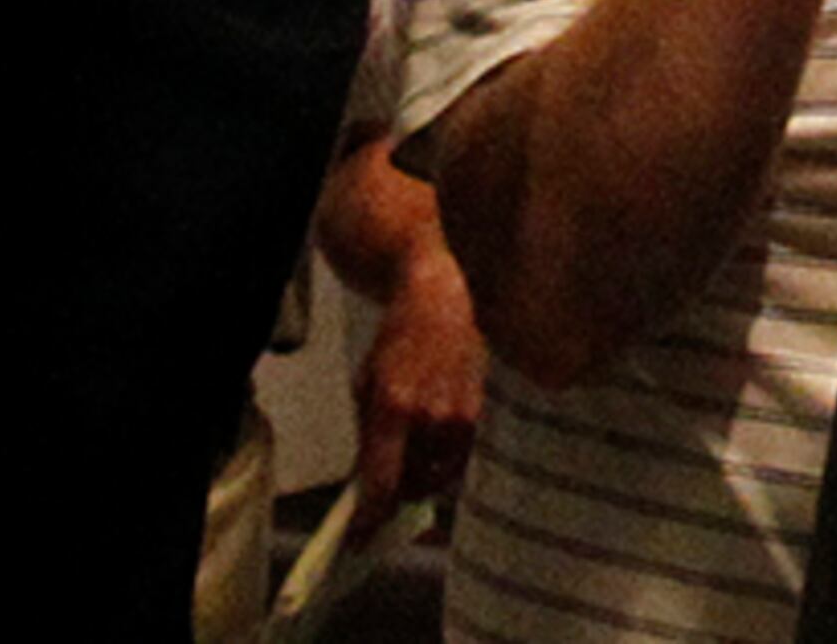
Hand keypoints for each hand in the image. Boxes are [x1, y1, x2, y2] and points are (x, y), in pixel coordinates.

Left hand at [312, 135, 480, 511]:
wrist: (441, 299)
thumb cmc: (398, 339)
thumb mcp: (367, 384)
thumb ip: (368, 437)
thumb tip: (366, 484)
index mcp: (393, 406)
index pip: (381, 483)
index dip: (369, 519)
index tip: (359, 538)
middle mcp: (429, 417)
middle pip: (410, 487)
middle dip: (394, 492)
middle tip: (383, 485)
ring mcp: (458, 418)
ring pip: (435, 480)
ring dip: (418, 478)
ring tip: (408, 452)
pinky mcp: (478, 416)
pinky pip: (455, 461)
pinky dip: (440, 462)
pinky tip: (430, 438)